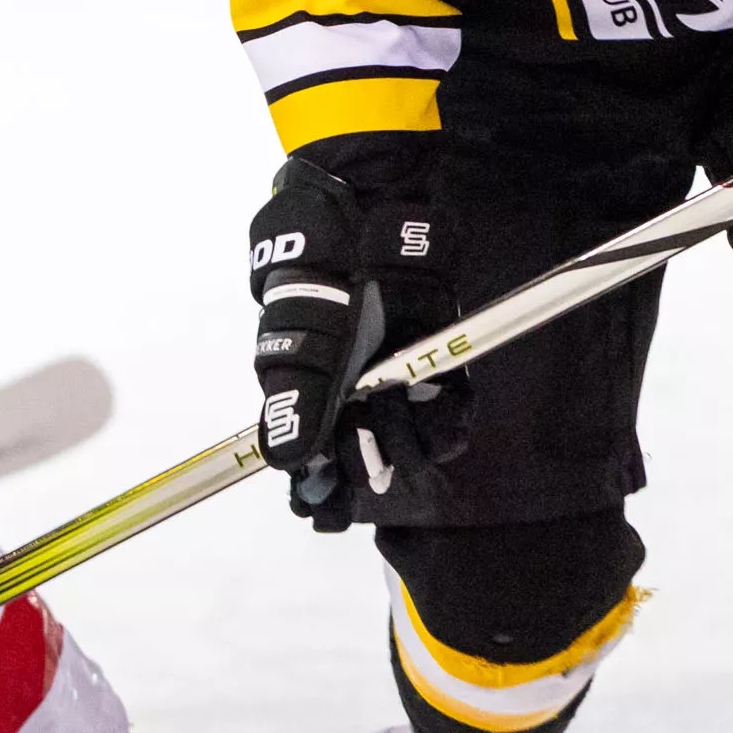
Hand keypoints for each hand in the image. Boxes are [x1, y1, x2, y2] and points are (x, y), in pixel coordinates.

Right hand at [247, 153, 469, 528]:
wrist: (370, 223)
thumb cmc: (320, 278)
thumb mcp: (298, 340)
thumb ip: (294, 403)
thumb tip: (284, 464)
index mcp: (308, 396)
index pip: (309, 462)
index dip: (319, 491)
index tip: (324, 510)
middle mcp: (351, 398)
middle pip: (360, 461)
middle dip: (364, 465)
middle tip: (364, 456)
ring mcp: (395, 384)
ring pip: (405, 444)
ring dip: (406, 445)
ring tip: (394, 417)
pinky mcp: (437, 367)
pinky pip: (448, 416)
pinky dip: (448, 425)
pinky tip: (442, 419)